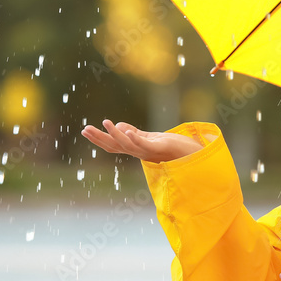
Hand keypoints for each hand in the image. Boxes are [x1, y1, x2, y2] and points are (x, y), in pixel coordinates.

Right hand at [81, 119, 203, 162]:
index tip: (85, 130)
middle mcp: (141, 153)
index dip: (99, 139)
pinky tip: (127, 131)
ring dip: (116, 135)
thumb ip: (136, 134)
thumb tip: (119, 126)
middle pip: (116, 146)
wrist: (195, 158)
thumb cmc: (175, 148)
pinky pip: (145, 145)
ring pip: (128, 145)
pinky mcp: (161, 148)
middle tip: (84, 129)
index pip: (114, 145)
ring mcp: (150, 152)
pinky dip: (135, 139)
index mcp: (137, 150)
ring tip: (106, 122)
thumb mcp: (152, 138)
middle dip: (100, 138)